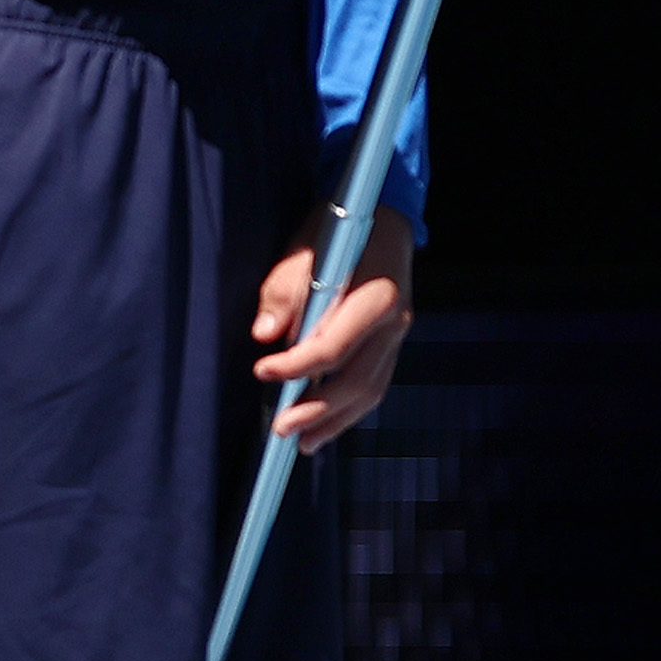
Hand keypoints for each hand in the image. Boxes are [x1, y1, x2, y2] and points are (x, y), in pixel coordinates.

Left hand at [247, 211, 415, 444]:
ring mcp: (398, 336)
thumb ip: (285, 291)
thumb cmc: (339, 231)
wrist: (386, 218)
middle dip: (317, 409)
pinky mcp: (393, 344)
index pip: (334, 346)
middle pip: (357, 379)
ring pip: (370, 390)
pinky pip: (375, 384)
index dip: (296, 365)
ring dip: (334, 420)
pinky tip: (325, 425)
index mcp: (376, 297)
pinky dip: (350, 410)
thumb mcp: (305, 249)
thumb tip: (265, 334)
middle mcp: (394, 322)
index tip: (262, 371)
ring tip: (302, 443)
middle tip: (281, 428)